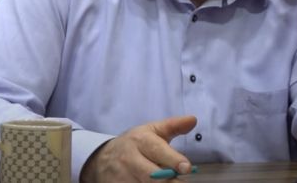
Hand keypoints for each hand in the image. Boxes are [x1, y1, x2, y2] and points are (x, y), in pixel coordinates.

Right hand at [80, 115, 196, 182]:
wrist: (102, 158)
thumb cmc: (135, 143)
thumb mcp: (151, 130)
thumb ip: (173, 126)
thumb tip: (193, 119)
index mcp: (141, 140)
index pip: (158, 151)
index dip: (173, 160)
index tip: (187, 168)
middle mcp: (130, 159)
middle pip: (152, 175)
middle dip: (169, 181)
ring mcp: (122, 176)